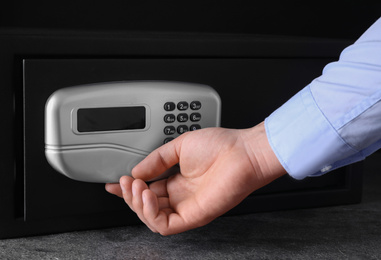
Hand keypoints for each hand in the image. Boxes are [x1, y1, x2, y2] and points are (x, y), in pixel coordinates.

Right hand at [105, 122, 285, 234]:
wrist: (243, 151)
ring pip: (153, 218)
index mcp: (178, 181)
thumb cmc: (221, 146)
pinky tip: (147, 196)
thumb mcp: (179, 146)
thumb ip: (157, 160)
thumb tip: (137, 170)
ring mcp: (188, 207)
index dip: (129, 190)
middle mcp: (182, 196)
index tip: (115, 184)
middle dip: (130, 196)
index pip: (148, 191)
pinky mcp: (195, 216)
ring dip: (137, 204)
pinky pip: (166, 225)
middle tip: (125, 182)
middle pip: (147, 206)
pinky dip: (150, 214)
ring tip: (135, 186)